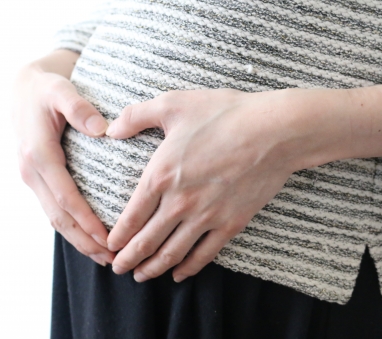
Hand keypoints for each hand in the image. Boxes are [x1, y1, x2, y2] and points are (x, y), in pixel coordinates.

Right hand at [12, 51, 114, 266]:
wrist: (23, 89)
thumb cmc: (46, 89)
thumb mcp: (61, 89)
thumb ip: (78, 107)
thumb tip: (101, 129)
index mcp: (38, 153)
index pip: (64, 196)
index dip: (86, 220)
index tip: (108, 237)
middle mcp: (31, 171)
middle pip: (59, 216)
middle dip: (84, 240)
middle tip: (112, 258)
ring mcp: (31, 177)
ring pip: (54, 218)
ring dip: (78, 240)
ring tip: (104, 258)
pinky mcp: (37, 179)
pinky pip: (52, 209)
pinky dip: (70, 228)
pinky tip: (88, 238)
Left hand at [105, 88, 331, 281]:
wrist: (274, 131)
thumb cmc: (224, 114)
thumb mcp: (173, 104)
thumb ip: (136, 116)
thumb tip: (111, 130)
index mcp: (160, 176)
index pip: (130, 217)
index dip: (116, 237)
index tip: (107, 246)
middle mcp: (179, 203)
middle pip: (146, 242)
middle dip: (128, 259)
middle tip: (117, 268)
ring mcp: (206, 217)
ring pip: (172, 254)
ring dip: (153, 269)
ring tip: (140, 277)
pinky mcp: (231, 223)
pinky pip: (205, 255)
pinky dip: (189, 268)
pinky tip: (179, 274)